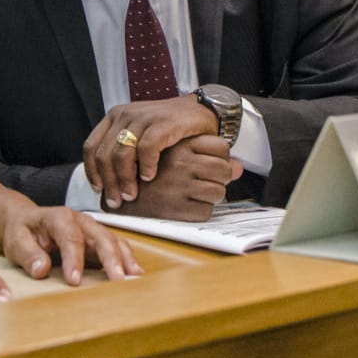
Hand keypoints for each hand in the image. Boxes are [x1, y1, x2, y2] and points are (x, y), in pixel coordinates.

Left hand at [1, 204, 142, 284]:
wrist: (25, 221)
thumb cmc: (21, 232)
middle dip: (111, 257)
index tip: (75, 281)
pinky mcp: (97, 240)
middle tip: (118, 279)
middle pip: (100, 236)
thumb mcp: (15, 241)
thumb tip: (42, 269)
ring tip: (134, 277)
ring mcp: (91, 229)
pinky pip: (116, 246)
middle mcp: (79, 220)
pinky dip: (127, 258)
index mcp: (58, 217)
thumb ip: (27, 254)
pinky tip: (134, 273)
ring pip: (113, 240)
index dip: (74, 259)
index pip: (70, 237)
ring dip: (124, 258)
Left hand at [83, 94, 216, 208]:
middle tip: (117, 200)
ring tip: (132, 194)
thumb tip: (107, 180)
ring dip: (125, 179)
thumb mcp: (139, 133)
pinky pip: (147, 149)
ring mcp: (143, 117)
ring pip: (122, 154)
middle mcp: (125, 115)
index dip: (92, 172)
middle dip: (109, 182)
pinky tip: (149, 177)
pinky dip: (146, 166)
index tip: (98, 189)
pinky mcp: (163, 123)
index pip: (91, 147)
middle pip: (104, 154)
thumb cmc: (170, 126)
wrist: (201, 109)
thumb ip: (123, 149)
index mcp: (114, 117)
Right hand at [110, 135, 237, 220]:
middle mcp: (179, 163)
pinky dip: (200, 211)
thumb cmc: (147, 173)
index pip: (221, 147)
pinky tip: (186, 206)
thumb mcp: (174, 153)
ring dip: (211, 196)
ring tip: (194, 193)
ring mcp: (178, 186)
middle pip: (225, 169)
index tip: (210, 163)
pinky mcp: (176, 209)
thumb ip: (207, 155)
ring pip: (219, 192)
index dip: (220, 158)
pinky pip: (206, 211)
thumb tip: (239, 167)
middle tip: (205, 181)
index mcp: (177, 145)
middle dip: (219, 179)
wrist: (119, 194)